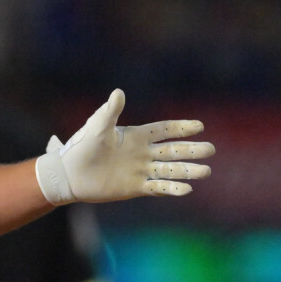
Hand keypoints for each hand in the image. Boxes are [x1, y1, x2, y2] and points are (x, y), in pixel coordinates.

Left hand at [35, 89, 213, 204]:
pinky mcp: (135, 187)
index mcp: (134, 136)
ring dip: (187, 171)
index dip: (181, 128)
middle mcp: (141, 153)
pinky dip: (172, 189)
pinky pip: (158, 188)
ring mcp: (140, 171)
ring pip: (169, 170)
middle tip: (211, 149)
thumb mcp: (96, 127)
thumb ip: (109, 112)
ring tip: (206, 171)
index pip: (163, 130)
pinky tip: (187, 189)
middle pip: (172, 150)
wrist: (69, 174)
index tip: (200, 126)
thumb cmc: (81, 147)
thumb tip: (118, 92)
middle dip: (191, 150)